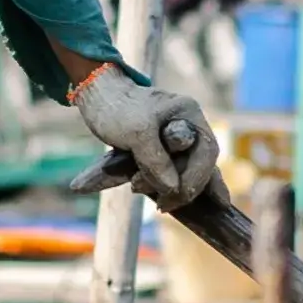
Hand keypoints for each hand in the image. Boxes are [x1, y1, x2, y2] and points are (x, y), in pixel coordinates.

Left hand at [72, 66, 220, 212]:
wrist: (96, 97)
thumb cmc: (117, 108)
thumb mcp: (137, 133)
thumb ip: (156, 160)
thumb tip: (174, 188)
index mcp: (189, 115)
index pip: (206, 152)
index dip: (197, 177)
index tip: (176, 194)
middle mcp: (188, 127)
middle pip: (199, 165)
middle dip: (184, 188)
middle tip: (163, 205)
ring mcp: (175, 140)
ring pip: (187, 171)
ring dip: (175, 190)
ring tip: (158, 204)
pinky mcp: (161, 150)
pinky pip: (172, 173)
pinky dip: (170, 189)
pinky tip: (172, 203)